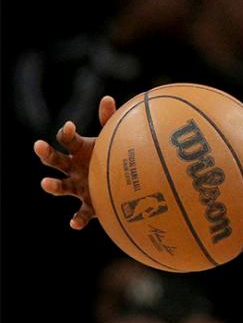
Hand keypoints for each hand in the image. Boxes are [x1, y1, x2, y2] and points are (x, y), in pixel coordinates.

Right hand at [34, 96, 115, 229]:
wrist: (124, 184)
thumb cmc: (114, 157)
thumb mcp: (113, 140)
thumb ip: (110, 122)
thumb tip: (108, 99)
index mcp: (79, 151)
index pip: (66, 139)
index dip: (66, 132)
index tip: (70, 126)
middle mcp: (73, 169)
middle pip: (54, 160)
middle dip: (46, 153)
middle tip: (39, 146)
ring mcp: (77, 187)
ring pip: (60, 187)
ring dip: (52, 185)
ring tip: (45, 183)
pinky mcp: (88, 206)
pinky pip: (81, 214)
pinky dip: (77, 220)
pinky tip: (74, 224)